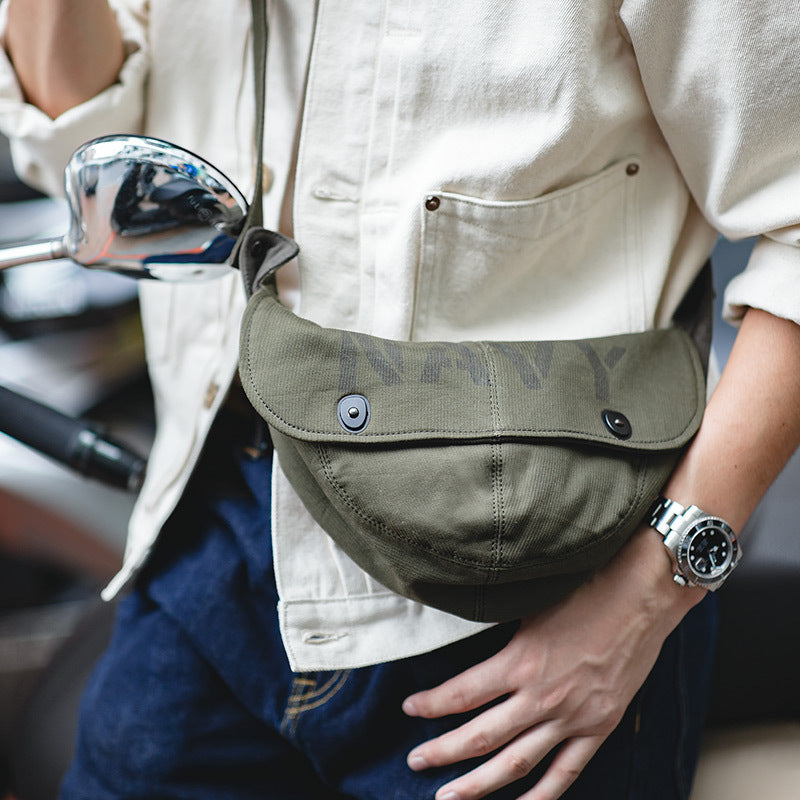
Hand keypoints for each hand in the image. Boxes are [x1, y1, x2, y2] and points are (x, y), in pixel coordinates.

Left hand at [402, 529, 703, 799]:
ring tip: (449, 797)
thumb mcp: (531, 603)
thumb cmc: (587, 588)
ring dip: (480, 785)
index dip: (431, 704)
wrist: (643, 594)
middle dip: (442, 752)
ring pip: (517, 763)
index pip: (461, 693)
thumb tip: (470, 637)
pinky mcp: (599, 726)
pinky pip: (566, 772)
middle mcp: (541, 696)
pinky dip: (543, 795)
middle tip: (415, 762)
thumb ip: (502, 631)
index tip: (409, 709)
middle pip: (480, 736)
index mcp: (520, 661)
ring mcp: (572, 717)